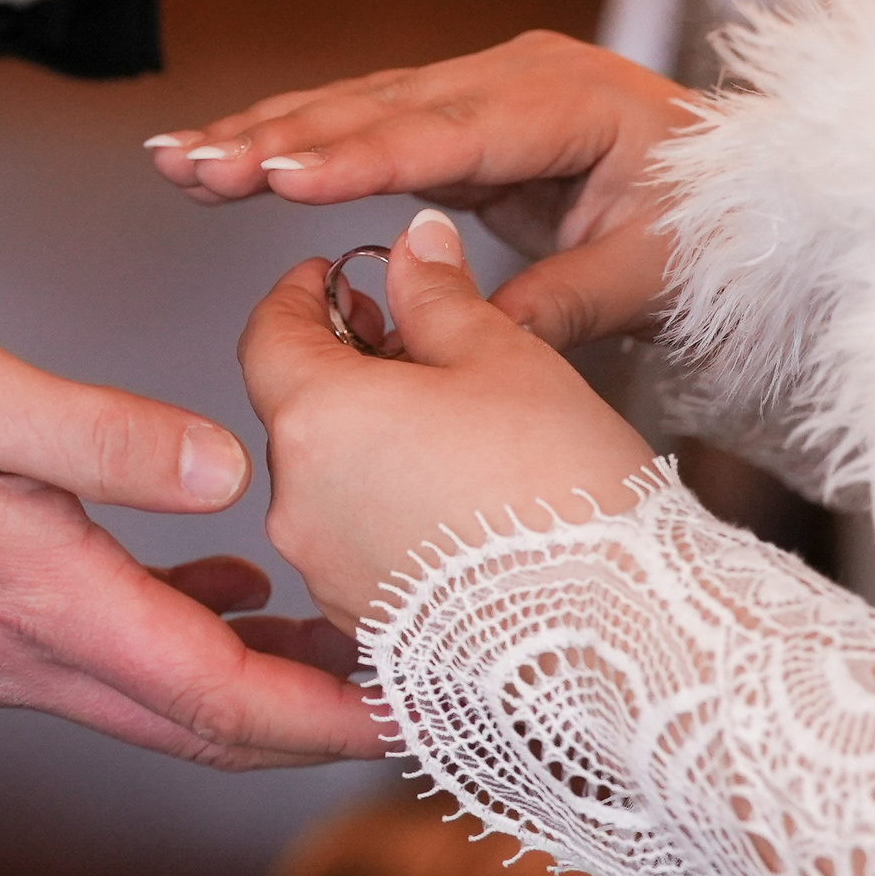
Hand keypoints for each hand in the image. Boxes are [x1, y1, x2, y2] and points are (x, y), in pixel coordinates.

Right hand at [0, 293, 375, 768]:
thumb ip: (111, 439)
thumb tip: (227, 473)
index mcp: (50, 604)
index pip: (220, 701)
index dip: (326, 715)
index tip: (410, 715)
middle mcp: (26, 655)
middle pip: (201, 725)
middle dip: (311, 721)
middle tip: (404, 693)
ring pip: (154, 699)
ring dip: (251, 685)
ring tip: (334, 641)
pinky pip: (100, 663)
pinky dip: (177, 640)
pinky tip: (215, 587)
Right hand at [150, 31, 697, 348]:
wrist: (749, 195)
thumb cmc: (715, 227)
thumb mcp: (651, 277)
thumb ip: (559, 304)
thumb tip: (474, 338)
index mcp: (569, 101)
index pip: (443, 132)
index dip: (354, 155)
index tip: (278, 176)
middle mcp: (515, 78)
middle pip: (378, 108)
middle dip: (277, 139)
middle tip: (194, 168)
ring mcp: (484, 91)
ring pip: (356, 108)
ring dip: (266, 136)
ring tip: (181, 160)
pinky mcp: (461, 118)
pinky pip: (366, 127)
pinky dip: (297, 143)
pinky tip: (232, 157)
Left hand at [243, 211, 654, 632]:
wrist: (608, 625)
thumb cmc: (559, 487)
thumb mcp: (501, 355)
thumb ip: (437, 296)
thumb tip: (413, 250)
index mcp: (317, 418)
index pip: (267, 335)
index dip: (300, 297)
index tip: (335, 279)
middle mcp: (297, 502)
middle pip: (297, 410)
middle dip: (347, 368)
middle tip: (416, 346)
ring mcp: (324, 570)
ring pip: (326, 479)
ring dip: (369, 440)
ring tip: (455, 428)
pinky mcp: (362, 619)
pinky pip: (354, 542)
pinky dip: (386, 507)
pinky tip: (457, 500)